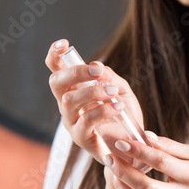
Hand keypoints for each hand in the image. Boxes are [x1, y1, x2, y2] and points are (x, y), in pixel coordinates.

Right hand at [45, 39, 144, 163]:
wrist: (133, 145)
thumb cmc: (124, 116)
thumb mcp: (121, 90)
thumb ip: (109, 77)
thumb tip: (96, 65)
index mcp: (74, 90)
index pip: (57, 70)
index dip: (55, 55)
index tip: (64, 43)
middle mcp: (67, 105)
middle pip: (56, 83)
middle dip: (75, 72)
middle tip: (97, 72)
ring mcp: (71, 122)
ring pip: (69, 101)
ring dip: (92, 92)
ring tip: (112, 92)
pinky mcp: (81, 139)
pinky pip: (85, 121)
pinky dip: (102, 111)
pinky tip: (117, 107)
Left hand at [103, 135, 188, 188]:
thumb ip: (171, 146)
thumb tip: (146, 135)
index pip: (161, 162)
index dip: (139, 151)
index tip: (122, 141)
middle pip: (145, 186)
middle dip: (123, 171)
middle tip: (108, 156)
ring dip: (120, 185)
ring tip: (111, 168)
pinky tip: (120, 179)